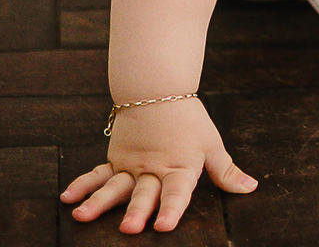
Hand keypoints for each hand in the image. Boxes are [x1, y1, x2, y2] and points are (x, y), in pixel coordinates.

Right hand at [60, 97, 256, 233]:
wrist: (158, 89)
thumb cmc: (189, 120)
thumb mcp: (211, 144)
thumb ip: (226, 172)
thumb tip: (251, 188)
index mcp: (180, 167)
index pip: (177, 192)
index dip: (171, 209)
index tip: (164, 227)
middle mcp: (153, 170)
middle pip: (143, 193)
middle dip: (137, 211)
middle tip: (129, 229)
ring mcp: (131, 165)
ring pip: (114, 186)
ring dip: (99, 202)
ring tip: (82, 216)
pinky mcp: (116, 160)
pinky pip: (97, 174)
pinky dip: (83, 185)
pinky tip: (67, 198)